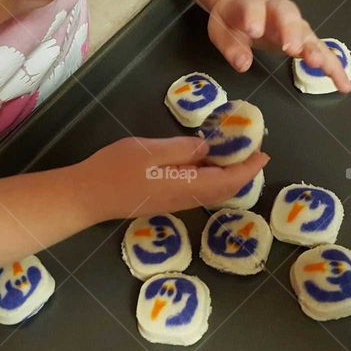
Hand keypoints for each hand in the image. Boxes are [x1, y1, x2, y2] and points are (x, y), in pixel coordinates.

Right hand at [74, 136, 269, 220]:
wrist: (87, 196)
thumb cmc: (114, 169)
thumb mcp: (149, 149)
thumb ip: (182, 148)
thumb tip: (209, 149)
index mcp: (186, 186)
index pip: (228, 180)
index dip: (249, 169)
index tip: (263, 153)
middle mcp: (185, 199)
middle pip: (224, 190)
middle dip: (243, 172)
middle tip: (252, 151)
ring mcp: (174, 202)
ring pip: (212, 192)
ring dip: (228, 176)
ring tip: (234, 154)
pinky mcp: (164, 201)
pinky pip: (198, 191)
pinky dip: (211, 177)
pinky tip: (204, 162)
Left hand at [208, 0, 350, 92]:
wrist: (250, 3)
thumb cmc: (234, 18)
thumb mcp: (221, 30)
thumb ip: (231, 46)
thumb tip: (243, 65)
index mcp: (251, 3)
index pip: (253, 6)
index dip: (254, 16)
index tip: (253, 30)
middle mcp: (277, 11)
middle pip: (288, 14)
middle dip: (292, 31)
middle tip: (293, 48)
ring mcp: (294, 24)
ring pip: (308, 32)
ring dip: (316, 49)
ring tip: (322, 66)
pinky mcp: (306, 39)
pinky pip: (322, 51)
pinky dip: (334, 67)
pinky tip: (344, 84)